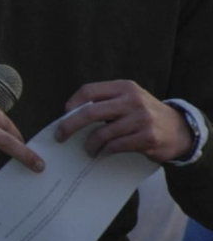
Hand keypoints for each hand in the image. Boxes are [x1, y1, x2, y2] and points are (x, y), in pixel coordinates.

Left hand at [56, 81, 191, 161]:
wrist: (179, 130)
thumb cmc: (144, 115)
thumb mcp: (128, 100)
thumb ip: (105, 103)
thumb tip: (70, 116)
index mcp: (124, 87)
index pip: (88, 90)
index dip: (72, 104)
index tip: (64, 116)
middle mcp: (132, 100)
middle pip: (89, 112)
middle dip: (69, 126)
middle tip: (60, 136)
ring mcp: (141, 119)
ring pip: (102, 133)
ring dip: (90, 145)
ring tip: (88, 150)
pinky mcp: (147, 138)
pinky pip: (115, 146)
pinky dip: (105, 151)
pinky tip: (103, 153)